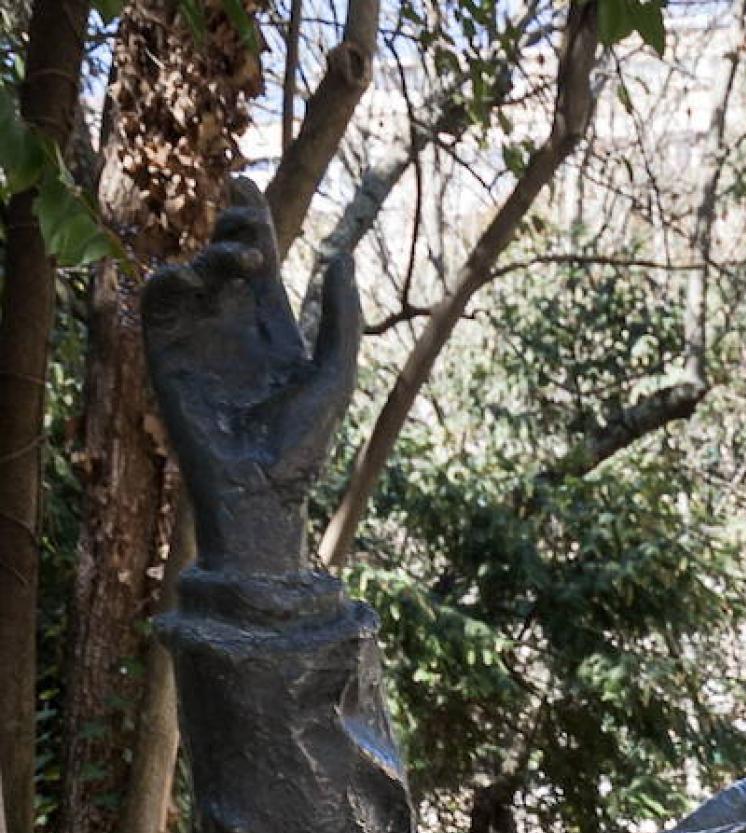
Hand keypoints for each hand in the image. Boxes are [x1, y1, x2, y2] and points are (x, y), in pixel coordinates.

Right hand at [142, 177, 360, 574]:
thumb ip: (340, 315)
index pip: (255, 259)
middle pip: (220, 256)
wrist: (262, 491)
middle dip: (229, 225)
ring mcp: (197, 341)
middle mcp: (230, 327)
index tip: (244, 180)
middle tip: (245, 215)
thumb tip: (339, 254)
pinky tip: (191, 275)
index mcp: (271, 327)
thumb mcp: (336, 372)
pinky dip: (167, 280)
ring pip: (189, 273)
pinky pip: (157, 306)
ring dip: (208, 254)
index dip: (248, 218)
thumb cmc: (305, 443)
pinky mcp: (165, 359)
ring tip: (241, 260)